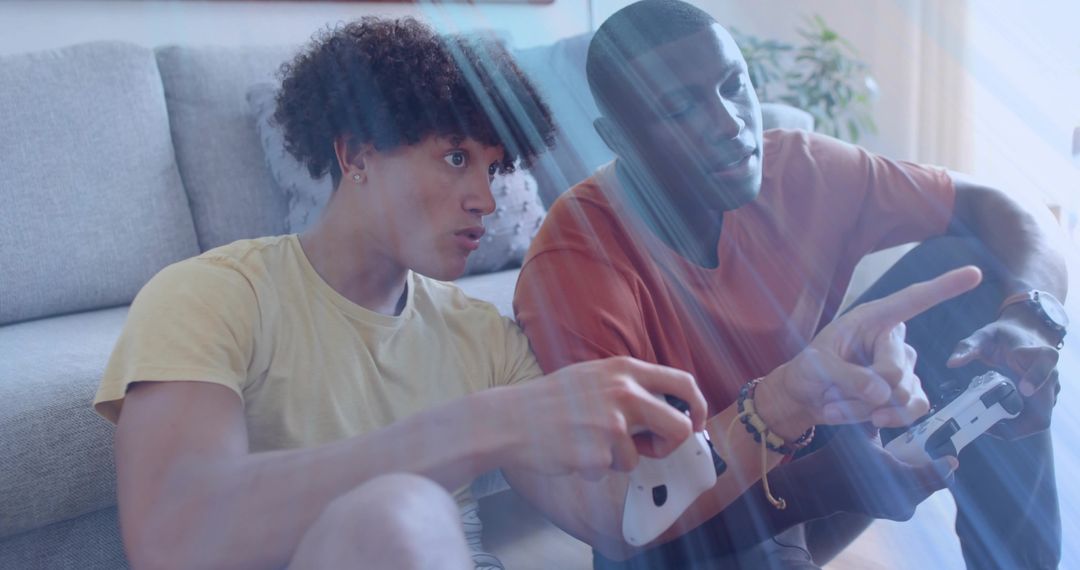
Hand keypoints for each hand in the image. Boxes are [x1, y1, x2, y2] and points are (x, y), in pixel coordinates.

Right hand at [504, 356, 706, 479]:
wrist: (510, 419)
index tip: (694, 423)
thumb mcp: (594, 375)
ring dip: (618, 459)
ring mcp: (612, 424)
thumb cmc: (551, 400)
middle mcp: (624, 393)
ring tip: (588, 445)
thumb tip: (667, 409)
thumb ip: (629, 386)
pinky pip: (610, 471)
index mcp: (625, 370)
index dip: (697, 406)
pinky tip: (572, 453)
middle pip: (680, 428)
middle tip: (650, 450)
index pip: (683, 382)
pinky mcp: (598, 453)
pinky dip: (594, 469)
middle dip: (669, 446)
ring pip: (639, 458)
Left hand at [757, 266, 983, 438]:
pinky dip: (889, 419)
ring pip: (901, 395)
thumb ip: (846, 376)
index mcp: (873, 318)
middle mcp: (893, 340)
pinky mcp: (908, 392)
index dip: (943, 288)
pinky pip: (914, 409)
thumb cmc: (810, 370)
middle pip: (895, 371)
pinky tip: (869, 418)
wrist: (808, 398)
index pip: (912, 300)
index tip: (974, 274)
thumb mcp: (815, 366)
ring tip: (840, 404)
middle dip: (861, 391)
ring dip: (866, 409)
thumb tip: (882, 394)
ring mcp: (905, 367)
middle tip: (833, 392)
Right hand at [777, 425, 957, 520]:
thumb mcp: (860, 432)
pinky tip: (897, 470)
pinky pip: (914, 495)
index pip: (936, 475)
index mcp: (897, 478)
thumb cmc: (840, 456)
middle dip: (930, 464)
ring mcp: (902, 510)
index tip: (952, 457)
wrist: (822, 486)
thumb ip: (881, 415)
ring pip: (924, 488)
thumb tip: (895, 396)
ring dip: (921, 474)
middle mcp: (904, 499)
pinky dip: (911, 483)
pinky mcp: (898, 514)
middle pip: (933, 480)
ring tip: (907, 458)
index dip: (945, 465)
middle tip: (925, 449)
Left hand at [947, 310, 1060, 438]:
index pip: (1045, 364)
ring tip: (985, 426)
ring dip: (1014, 429)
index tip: (1023, 389)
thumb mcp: (984, 336)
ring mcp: (1047, 391)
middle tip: (988, 426)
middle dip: (1019, 424)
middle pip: (1043, 409)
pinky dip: (1013, 425)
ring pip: (1038, 421)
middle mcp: (1049, 376)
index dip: (1036, 378)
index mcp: (1039, 354)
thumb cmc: (1004, 336)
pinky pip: (1030, 420)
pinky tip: (991, 421)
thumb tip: (952, 363)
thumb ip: (968, 347)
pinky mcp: (1041, 401)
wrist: (1023, 335)